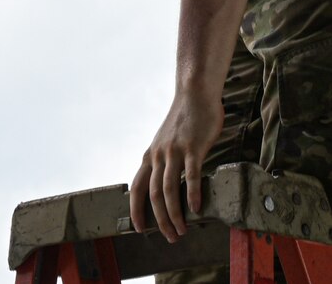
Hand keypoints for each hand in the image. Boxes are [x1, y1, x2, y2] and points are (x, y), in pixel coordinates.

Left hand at [129, 88, 222, 240]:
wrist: (194, 93)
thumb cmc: (183, 121)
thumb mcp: (166, 143)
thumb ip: (165, 162)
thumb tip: (169, 185)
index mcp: (150, 156)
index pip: (136, 188)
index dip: (135, 210)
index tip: (139, 229)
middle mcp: (158, 155)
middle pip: (153, 194)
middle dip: (159, 220)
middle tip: (170, 237)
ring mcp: (174, 151)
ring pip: (169, 189)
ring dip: (174, 214)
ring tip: (182, 230)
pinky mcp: (192, 147)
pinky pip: (191, 174)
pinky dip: (192, 193)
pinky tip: (196, 208)